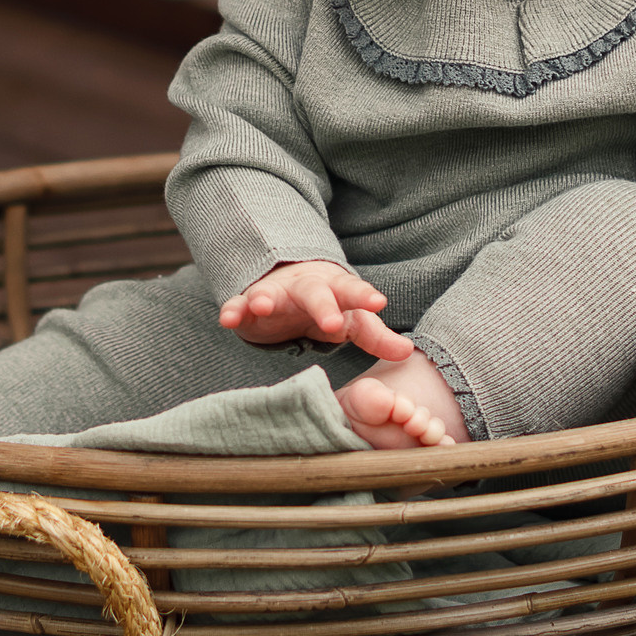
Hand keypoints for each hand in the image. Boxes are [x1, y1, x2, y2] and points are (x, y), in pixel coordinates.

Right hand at [219, 260, 412, 361]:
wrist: (287, 283)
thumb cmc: (327, 305)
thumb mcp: (352, 320)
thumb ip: (377, 336)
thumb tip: (408, 352)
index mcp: (334, 289)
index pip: (352, 291)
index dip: (365, 296)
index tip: (380, 302)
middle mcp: (305, 287)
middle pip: (314, 293)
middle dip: (322, 306)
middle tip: (331, 324)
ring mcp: (275, 293)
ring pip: (269, 292)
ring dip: (265, 298)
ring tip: (261, 306)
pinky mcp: (248, 305)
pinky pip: (238, 305)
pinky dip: (232, 309)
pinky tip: (226, 319)